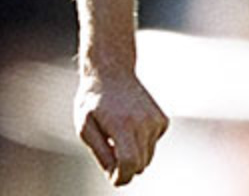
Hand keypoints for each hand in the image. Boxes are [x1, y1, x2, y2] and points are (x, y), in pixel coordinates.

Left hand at [74, 68, 168, 186]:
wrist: (110, 71)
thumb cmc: (93, 100)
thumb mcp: (85, 127)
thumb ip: (100, 153)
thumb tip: (115, 177)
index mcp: (122, 125)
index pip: (130, 163)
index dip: (122, 177)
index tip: (114, 177)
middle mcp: (143, 123)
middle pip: (140, 165)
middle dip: (124, 164)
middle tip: (108, 146)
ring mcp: (156, 121)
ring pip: (148, 157)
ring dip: (133, 152)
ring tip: (117, 130)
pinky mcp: (162, 120)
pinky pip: (153, 144)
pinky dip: (141, 141)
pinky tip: (129, 122)